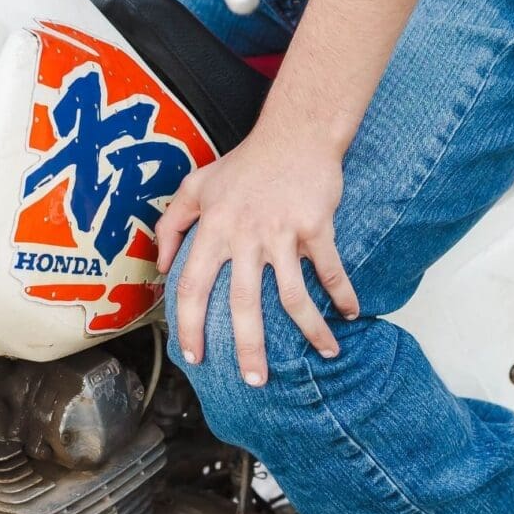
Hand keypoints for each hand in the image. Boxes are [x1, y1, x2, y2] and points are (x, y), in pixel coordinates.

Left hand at [155, 134, 361, 386]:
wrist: (296, 132)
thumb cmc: (246, 161)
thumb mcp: (197, 184)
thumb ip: (172, 223)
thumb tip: (161, 265)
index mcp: (213, 229)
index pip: (193, 287)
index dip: (190, 326)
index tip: (194, 358)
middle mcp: (245, 236)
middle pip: (245, 304)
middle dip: (250, 348)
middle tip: (256, 381)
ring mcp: (283, 233)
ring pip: (294, 295)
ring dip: (311, 329)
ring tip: (327, 353)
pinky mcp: (316, 226)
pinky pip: (330, 269)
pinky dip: (343, 294)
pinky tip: (352, 314)